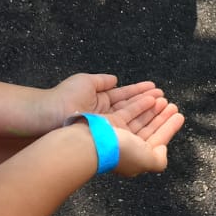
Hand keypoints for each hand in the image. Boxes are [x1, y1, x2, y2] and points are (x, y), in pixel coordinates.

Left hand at [46, 73, 161, 128]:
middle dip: (149, 102)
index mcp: (99, 100)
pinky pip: (128, 128)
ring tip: (165, 105)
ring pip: (133, 118)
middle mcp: (106, 114)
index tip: (155, 87)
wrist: (49, 117)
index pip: (124, 95)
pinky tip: (154, 117)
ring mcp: (107, 126)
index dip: (140, 91)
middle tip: (166, 99)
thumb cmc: (65, 97)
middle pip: (132, 107)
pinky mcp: (108, 136)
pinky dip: (142, 122)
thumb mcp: (84, 82)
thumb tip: (115, 79)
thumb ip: (101, 81)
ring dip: (149, 111)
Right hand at [108, 95, 183, 177]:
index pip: (158, 140)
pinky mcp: (110, 121)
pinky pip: (129, 110)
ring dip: (153, 109)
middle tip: (173, 106)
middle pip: (150, 128)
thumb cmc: (120, 152)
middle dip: (162, 117)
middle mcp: (128, 146)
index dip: (169, 128)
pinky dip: (140, 104)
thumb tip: (162, 150)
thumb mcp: (147, 161)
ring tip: (164, 99)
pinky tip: (150, 98)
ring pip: (140, 118)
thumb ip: (159, 160)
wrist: (94, 142)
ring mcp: (118, 133)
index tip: (179, 117)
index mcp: (137, 157)